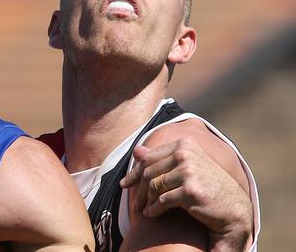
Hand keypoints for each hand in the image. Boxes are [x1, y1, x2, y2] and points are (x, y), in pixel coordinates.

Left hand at [120, 139, 252, 250]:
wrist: (233, 208)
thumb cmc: (207, 186)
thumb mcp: (185, 167)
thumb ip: (161, 158)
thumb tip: (136, 150)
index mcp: (184, 144)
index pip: (149, 158)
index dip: (134, 173)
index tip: (125, 184)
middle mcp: (186, 154)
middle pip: (148, 172)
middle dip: (138, 190)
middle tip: (134, 204)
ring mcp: (189, 171)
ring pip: (153, 186)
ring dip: (146, 201)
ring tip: (144, 209)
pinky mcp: (190, 190)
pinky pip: (162, 200)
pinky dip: (154, 209)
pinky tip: (152, 214)